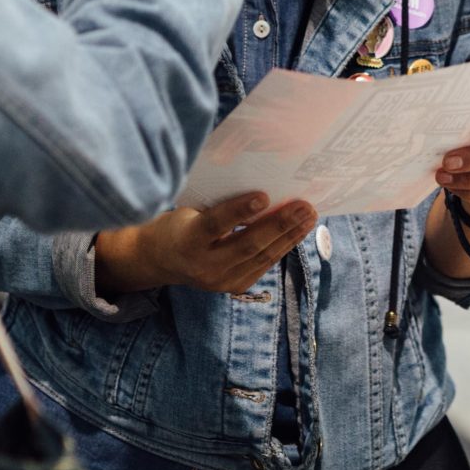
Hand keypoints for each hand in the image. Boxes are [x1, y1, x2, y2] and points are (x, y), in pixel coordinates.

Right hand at [94, 192, 316, 296]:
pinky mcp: (233, 287)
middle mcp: (204, 265)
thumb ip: (217, 203)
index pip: (216, 224)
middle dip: (280, 224)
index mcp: (187, 240)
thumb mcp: (188, 210)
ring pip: (262, 257)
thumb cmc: (178, 223)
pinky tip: (298, 230)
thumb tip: (257, 183)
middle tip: (304, 205)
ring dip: (290, 236)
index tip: (264, 195)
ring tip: (309, 216)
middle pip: (247, 245)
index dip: (240, 210)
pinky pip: (263, 264)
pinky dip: (283, 246)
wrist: (160, 260)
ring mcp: (220, 281)